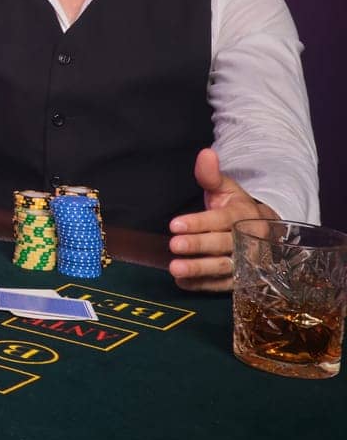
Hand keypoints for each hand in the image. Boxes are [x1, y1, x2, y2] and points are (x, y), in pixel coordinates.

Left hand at [167, 148, 276, 291]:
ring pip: (224, 268)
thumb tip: (205, 154)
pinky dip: (203, 285)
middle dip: (198, 246)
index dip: (199, 223)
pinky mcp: (243, 281)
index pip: (222, 220)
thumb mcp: (226, 188)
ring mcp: (249, 264)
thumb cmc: (237, 208)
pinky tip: (183, 283)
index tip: (174, 225)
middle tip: (174, 245)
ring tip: (175, 269)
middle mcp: (251, 241)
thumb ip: (211, 175)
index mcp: (246, 216)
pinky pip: (223, 286)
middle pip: (223, 245)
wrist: (264, 233)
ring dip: (199, 269)